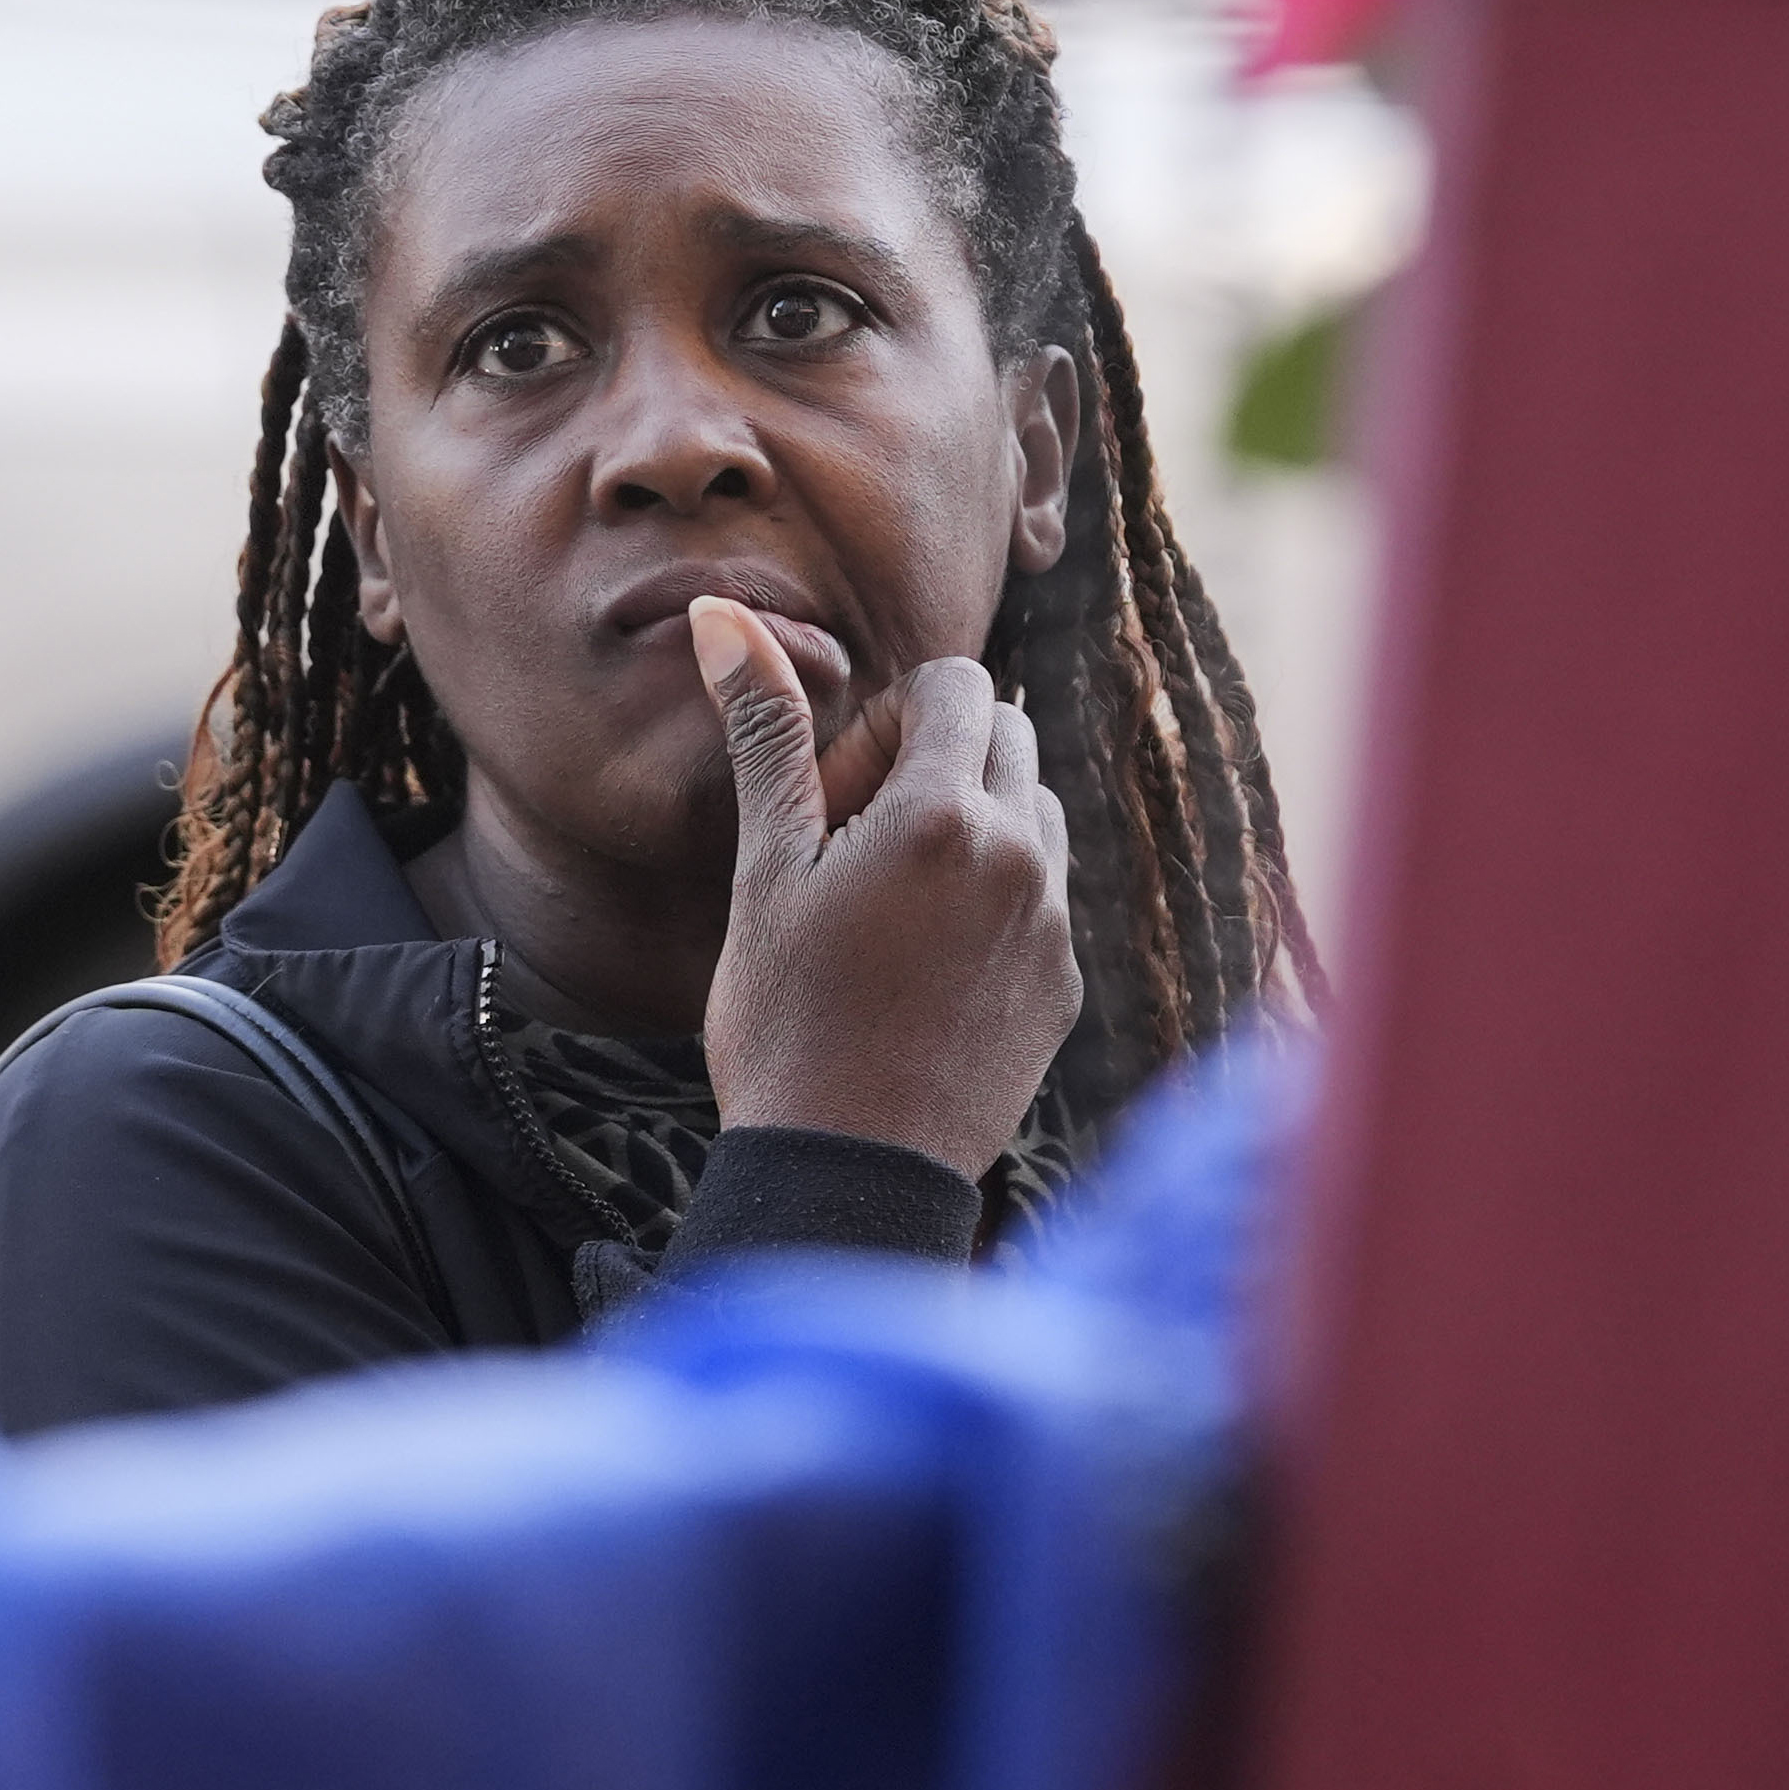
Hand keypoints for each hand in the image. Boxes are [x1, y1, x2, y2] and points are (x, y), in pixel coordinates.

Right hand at [688, 598, 1080, 1176]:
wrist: (850, 1175)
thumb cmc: (785, 1022)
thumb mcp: (765, 872)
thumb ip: (768, 736)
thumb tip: (723, 614)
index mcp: (944, 816)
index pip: (956, 685)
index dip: (888, 720)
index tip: (836, 795)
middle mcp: (1023, 857)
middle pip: (1005, 738)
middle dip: (933, 760)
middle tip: (854, 844)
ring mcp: (1054, 924)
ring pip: (1035, 813)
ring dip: (973, 824)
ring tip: (890, 905)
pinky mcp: (1065, 985)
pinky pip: (1046, 899)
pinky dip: (996, 899)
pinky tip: (922, 969)